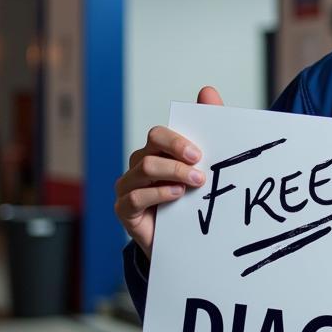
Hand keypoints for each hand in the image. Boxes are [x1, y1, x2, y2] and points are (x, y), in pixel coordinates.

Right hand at [114, 86, 224, 257]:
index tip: (200, 153)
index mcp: (157, 151)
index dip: (177, 139)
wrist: (186, 241)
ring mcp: (129, 187)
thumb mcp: (205, 166)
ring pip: (144, 169)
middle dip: (177, 153)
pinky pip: (135, 197)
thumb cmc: (193, 199)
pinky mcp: (124, 210)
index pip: (159, 134)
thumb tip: (207, 90)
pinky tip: (177, 197)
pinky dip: (159, 194)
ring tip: (195, 184)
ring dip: (173, 174)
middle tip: (200, 167)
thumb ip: (207, 129)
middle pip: (150, 147)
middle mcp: (140, 165)